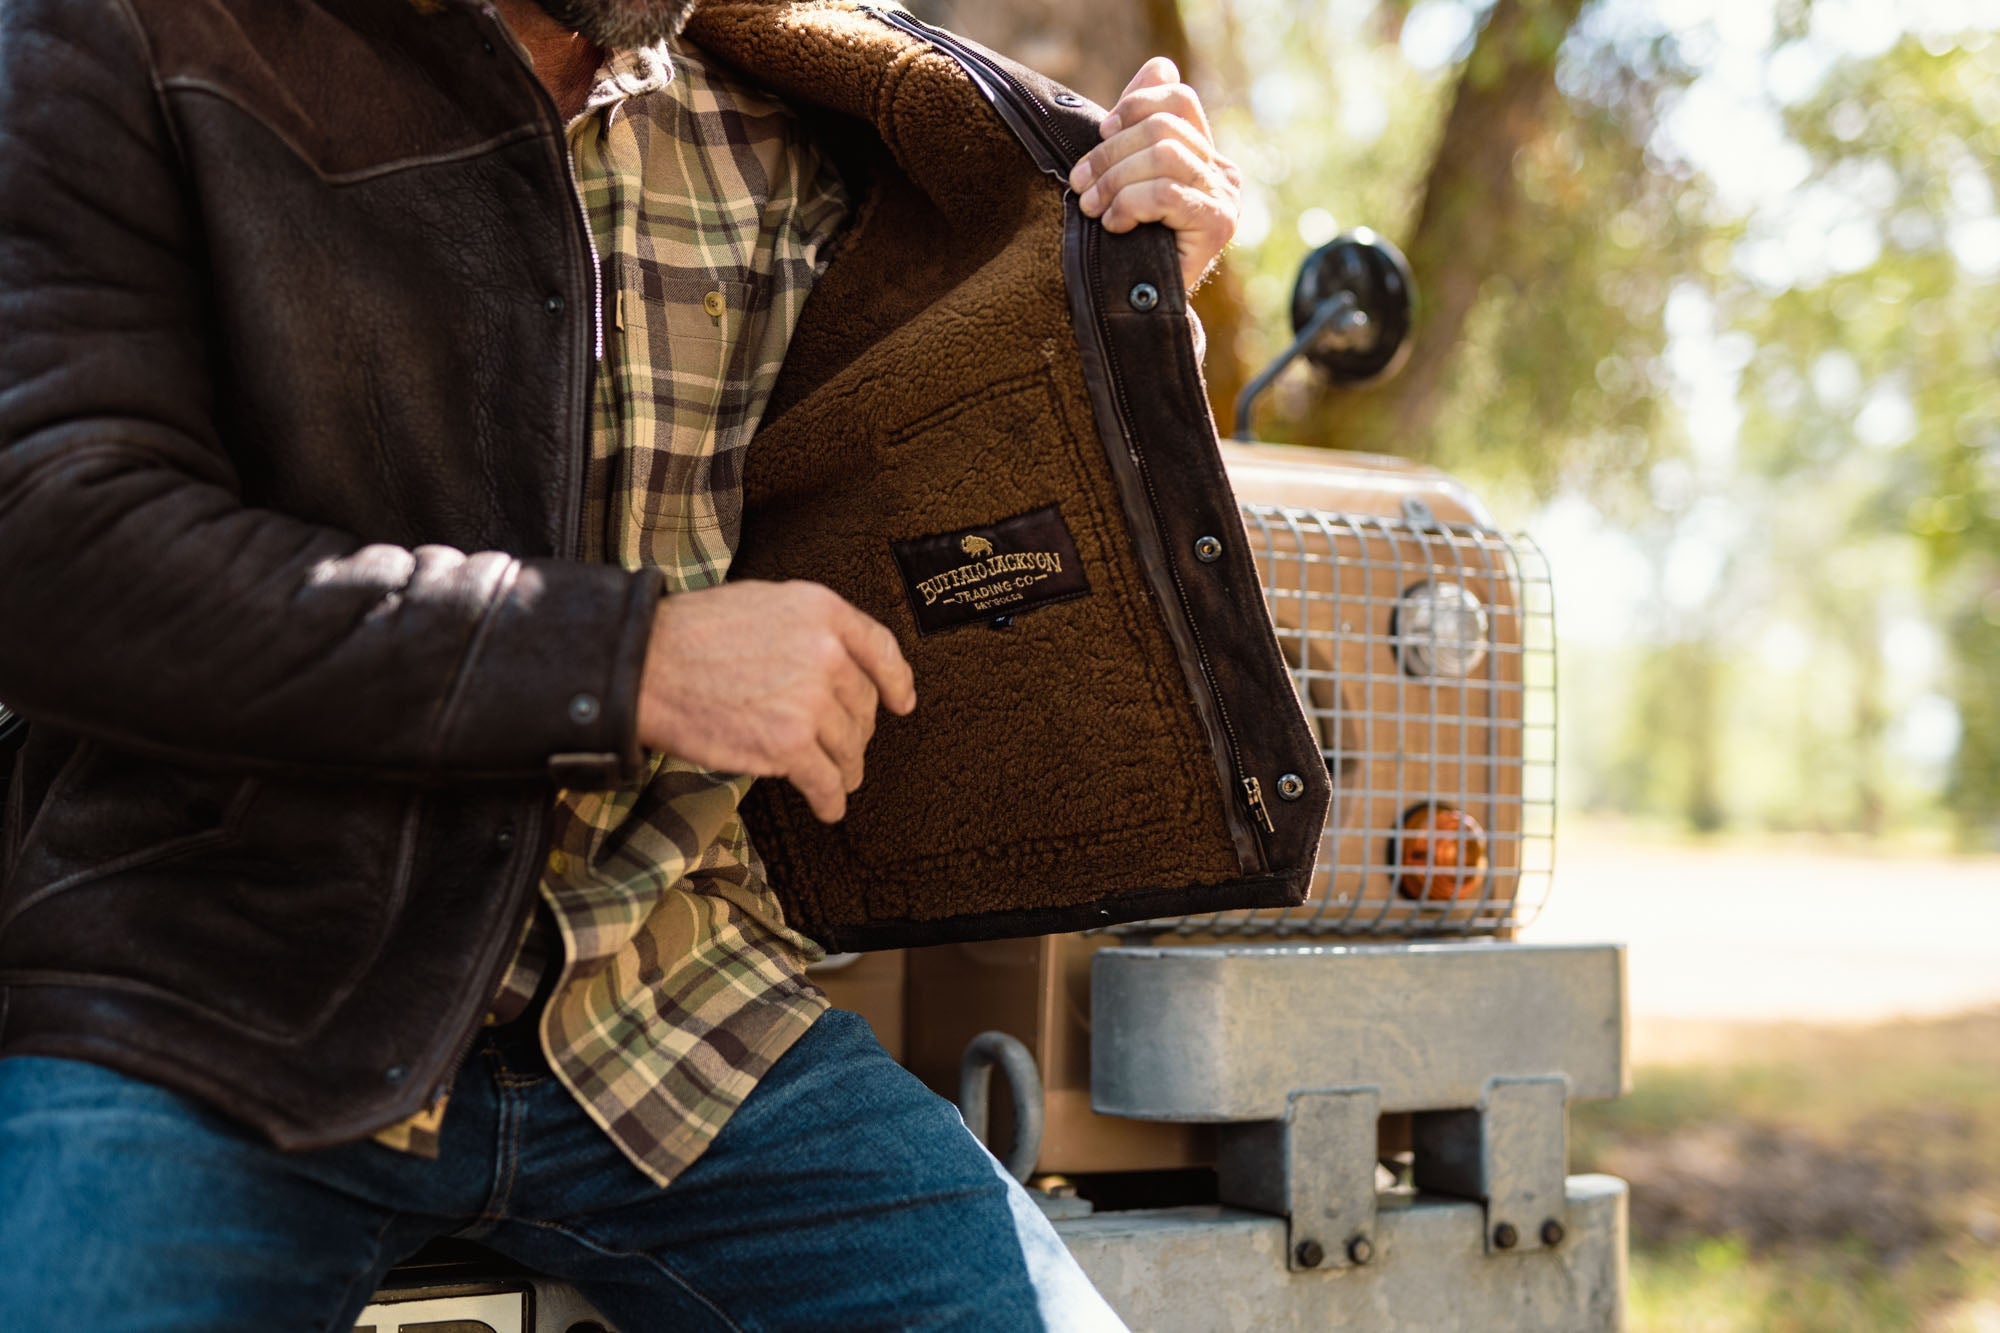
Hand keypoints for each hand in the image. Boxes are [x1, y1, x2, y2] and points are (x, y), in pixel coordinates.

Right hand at [635, 581, 916, 822]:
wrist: (646, 665)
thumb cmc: (690, 634)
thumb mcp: (763, 603)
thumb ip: (807, 628)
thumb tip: (834, 658)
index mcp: (822, 611)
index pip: (880, 649)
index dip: (896, 681)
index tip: (902, 702)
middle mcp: (826, 653)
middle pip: (862, 706)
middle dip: (854, 731)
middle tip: (842, 745)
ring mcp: (811, 700)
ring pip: (849, 747)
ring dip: (844, 769)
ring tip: (836, 780)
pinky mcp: (790, 745)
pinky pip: (826, 781)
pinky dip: (830, 799)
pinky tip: (827, 806)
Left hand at [1068, 58, 1242, 291]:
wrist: (1143, 312)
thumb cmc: (1130, 246)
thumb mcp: (1128, 180)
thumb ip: (1139, 129)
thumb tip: (1159, 64)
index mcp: (1204, 154)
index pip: (1179, 99)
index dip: (1136, 105)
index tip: (1102, 133)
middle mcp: (1223, 171)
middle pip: (1164, 128)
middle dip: (1110, 153)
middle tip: (1080, 184)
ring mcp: (1225, 198)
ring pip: (1163, 156)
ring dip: (1115, 180)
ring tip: (1094, 208)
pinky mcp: (1218, 224)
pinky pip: (1165, 194)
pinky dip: (1130, 205)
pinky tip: (1116, 226)